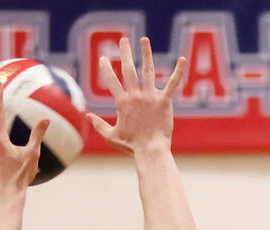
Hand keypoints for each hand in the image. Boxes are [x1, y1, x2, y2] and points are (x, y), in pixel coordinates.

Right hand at [88, 37, 184, 153]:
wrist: (150, 150)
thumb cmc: (131, 145)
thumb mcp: (111, 135)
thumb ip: (98, 125)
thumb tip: (87, 116)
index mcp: (122, 102)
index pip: (111, 81)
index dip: (106, 69)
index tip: (103, 59)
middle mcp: (135, 96)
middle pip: (128, 69)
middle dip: (125, 53)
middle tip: (123, 40)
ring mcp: (150, 97)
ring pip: (148, 71)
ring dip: (146, 54)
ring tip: (144, 40)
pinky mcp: (164, 101)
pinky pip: (172, 84)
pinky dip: (178, 71)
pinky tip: (182, 59)